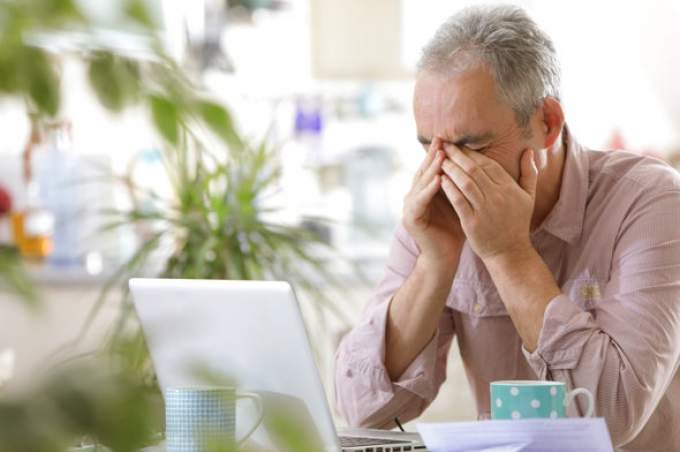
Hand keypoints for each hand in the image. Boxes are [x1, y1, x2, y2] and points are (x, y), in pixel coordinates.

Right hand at [402, 138, 465, 270]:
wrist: (445, 257)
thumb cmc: (456, 229)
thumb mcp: (460, 201)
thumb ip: (461, 184)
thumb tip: (476, 162)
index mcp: (424, 191)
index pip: (431, 168)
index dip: (438, 153)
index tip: (449, 138)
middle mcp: (413, 196)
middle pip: (423, 171)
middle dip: (432, 155)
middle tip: (441, 139)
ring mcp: (409, 207)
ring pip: (420, 183)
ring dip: (431, 169)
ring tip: (442, 155)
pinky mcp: (410, 218)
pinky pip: (419, 200)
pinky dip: (428, 189)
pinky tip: (438, 179)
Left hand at [439, 144, 537, 261]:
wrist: (510, 253)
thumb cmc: (517, 224)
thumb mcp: (528, 197)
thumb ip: (529, 173)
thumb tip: (529, 150)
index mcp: (509, 188)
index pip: (488, 164)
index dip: (471, 153)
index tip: (458, 144)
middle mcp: (498, 196)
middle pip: (474, 169)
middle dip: (458, 155)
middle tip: (444, 145)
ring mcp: (485, 209)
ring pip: (465, 182)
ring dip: (451, 168)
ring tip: (439, 159)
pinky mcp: (473, 223)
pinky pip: (458, 201)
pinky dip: (449, 189)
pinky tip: (440, 180)